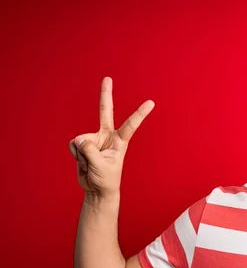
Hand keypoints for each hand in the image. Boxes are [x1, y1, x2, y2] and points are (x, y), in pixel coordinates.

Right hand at [69, 77, 153, 196]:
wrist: (96, 189)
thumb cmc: (106, 179)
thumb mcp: (101, 166)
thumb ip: (89, 151)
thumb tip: (78, 138)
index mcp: (119, 141)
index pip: (130, 125)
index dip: (140, 114)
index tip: (151, 102)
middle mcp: (107, 136)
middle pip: (105, 111)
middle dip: (105, 94)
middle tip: (107, 78)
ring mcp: (94, 138)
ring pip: (81, 140)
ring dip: (83, 156)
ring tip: (91, 165)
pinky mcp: (82, 143)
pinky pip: (73, 145)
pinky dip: (76, 156)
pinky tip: (83, 162)